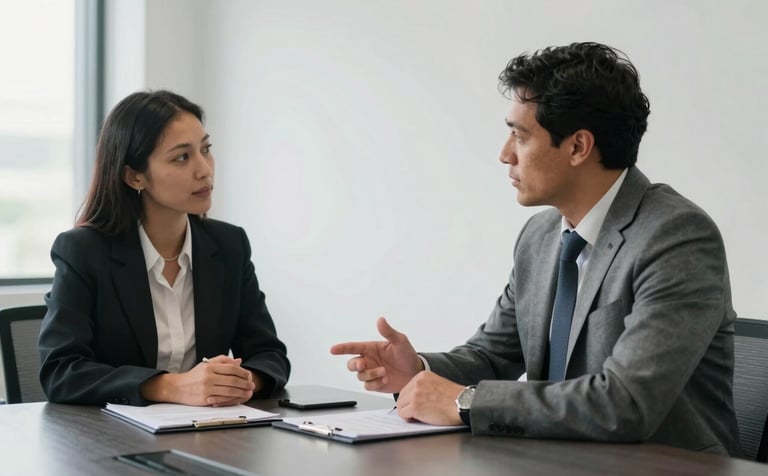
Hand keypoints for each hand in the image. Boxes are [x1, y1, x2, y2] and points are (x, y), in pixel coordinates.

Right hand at [140, 355, 256, 405]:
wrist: (176, 387)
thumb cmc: (193, 376)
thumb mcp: (206, 364)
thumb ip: (223, 361)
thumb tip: (238, 361)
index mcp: (210, 367)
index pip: (231, 368)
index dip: (243, 372)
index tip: (248, 375)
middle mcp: (208, 377)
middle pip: (232, 380)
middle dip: (245, 383)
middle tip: (252, 385)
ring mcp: (207, 388)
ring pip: (229, 390)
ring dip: (241, 392)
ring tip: (248, 392)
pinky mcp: (205, 399)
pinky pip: (222, 399)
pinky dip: (232, 399)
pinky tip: (238, 398)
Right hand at [330, 317, 422, 392]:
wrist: (415, 372)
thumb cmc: (407, 355)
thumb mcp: (400, 341)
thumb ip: (389, 332)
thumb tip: (380, 320)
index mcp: (371, 348)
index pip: (353, 347)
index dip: (342, 348)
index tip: (333, 349)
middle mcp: (369, 361)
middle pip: (352, 364)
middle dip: (355, 365)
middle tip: (363, 364)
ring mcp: (371, 373)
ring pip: (360, 376)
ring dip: (371, 375)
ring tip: (385, 372)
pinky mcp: (376, 384)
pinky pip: (368, 386)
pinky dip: (375, 383)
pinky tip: (385, 379)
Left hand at [396, 371, 464, 425]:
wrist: (463, 404)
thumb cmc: (455, 398)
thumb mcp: (438, 384)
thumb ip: (425, 387)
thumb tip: (413, 397)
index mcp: (422, 375)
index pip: (407, 388)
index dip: (411, 399)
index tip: (417, 404)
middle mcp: (417, 382)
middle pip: (402, 397)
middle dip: (407, 406)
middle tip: (417, 413)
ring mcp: (415, 394)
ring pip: (400, 406)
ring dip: (408, 412)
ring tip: (419, 416)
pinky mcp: (415, 407)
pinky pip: (403, 414)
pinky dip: (409, 419)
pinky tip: (419, 419)